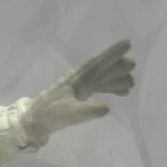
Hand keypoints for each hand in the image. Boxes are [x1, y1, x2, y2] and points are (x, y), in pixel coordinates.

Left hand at [21, 40, 135, 147]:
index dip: (111, 54)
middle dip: (117, 66)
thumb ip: (86, 111)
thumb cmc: (49, 116)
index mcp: (77, 79)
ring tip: (131, 84)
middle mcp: (79, 80)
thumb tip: (106, 108)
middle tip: (133, 65)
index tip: (126, 43)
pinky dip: (110, 88)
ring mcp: (78, 87)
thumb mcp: (67, 114)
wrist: (33, 123)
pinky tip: (121, 93)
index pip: (97, 63)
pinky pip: (98, 87)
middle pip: (102, 69)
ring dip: (116, 79)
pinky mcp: (78, 95)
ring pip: (101, 78)